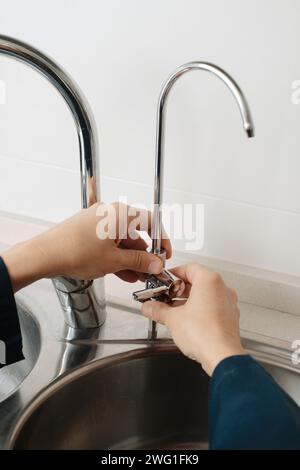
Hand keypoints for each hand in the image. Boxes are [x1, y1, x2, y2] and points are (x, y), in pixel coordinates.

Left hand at [2, 202, 170, 291]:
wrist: (45, 255)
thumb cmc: (75, 250)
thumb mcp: (115, 260)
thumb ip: (140, 261)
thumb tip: (155, 263)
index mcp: (119, 214)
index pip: (150, 222)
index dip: (161, 240)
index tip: (165, 254)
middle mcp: (109, 214)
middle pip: (135, 233)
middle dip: (144, 255)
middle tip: (151, 271)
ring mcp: (97, 223)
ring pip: (122, 241)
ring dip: (131, 260)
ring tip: (138, 277)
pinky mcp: (88, 233)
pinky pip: (109, 244)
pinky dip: (117, 258)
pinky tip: (124, 274)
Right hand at [141, 263, 244, 375]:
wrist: (221, 357)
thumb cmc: (204, 334)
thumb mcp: (172, 319)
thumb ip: (158, 310)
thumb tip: (149, 307)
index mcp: (209, 281)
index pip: (189, 268)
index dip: (173, 274)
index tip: (163, 281)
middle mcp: (222, 289)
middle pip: (197, 281)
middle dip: (178, 289)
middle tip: (164, 296)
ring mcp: (228, 303)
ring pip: (205, 295)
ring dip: (188, 300)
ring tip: (172, 310)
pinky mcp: (229, 317)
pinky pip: (212, 306)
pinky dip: (199, 309)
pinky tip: (186, 320)